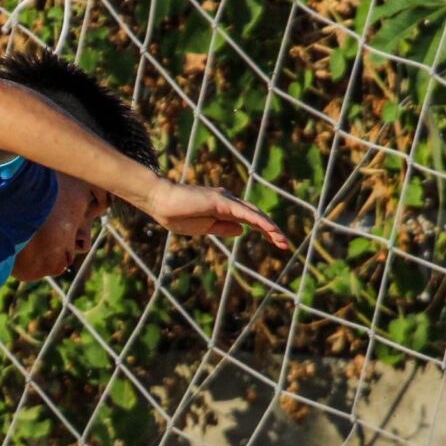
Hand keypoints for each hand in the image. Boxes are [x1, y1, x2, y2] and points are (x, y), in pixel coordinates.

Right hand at [139, 180, 291, 249]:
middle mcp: (228, 202)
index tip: (276, 243)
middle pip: (256, 216)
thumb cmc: (176, 215)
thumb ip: (222, 228)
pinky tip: (270, 230)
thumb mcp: (204, 228)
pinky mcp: (221, 201)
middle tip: (285, 245)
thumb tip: (242, 230)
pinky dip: (259, 221)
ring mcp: (225, 200)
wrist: (160, 202)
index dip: (264, 231)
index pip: (250, 220)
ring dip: (270, 228)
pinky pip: (244, 212)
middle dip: (272, 231)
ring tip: (282, 241)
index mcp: (223, 209)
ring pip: (254, 214)